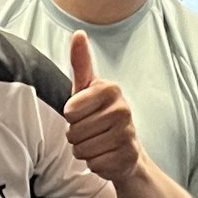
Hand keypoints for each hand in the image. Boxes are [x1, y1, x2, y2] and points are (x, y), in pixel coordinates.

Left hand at [63, 31, 141, 188]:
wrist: (126, 150)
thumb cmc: (99, 116)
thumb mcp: (86, 90)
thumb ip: (80, 63)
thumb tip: (78, 33)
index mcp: (110, 89)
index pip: (70, 110)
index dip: (71, 116)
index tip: (84, 113)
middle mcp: (122, 109)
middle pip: (74, 132)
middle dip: (77, 136)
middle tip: (92, 132)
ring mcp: (127, 134)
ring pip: (82, 150)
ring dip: (84, 151)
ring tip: (98, 143)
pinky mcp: (127, 157)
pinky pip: (94, 164)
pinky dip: (95, 164)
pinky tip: (106, 156)